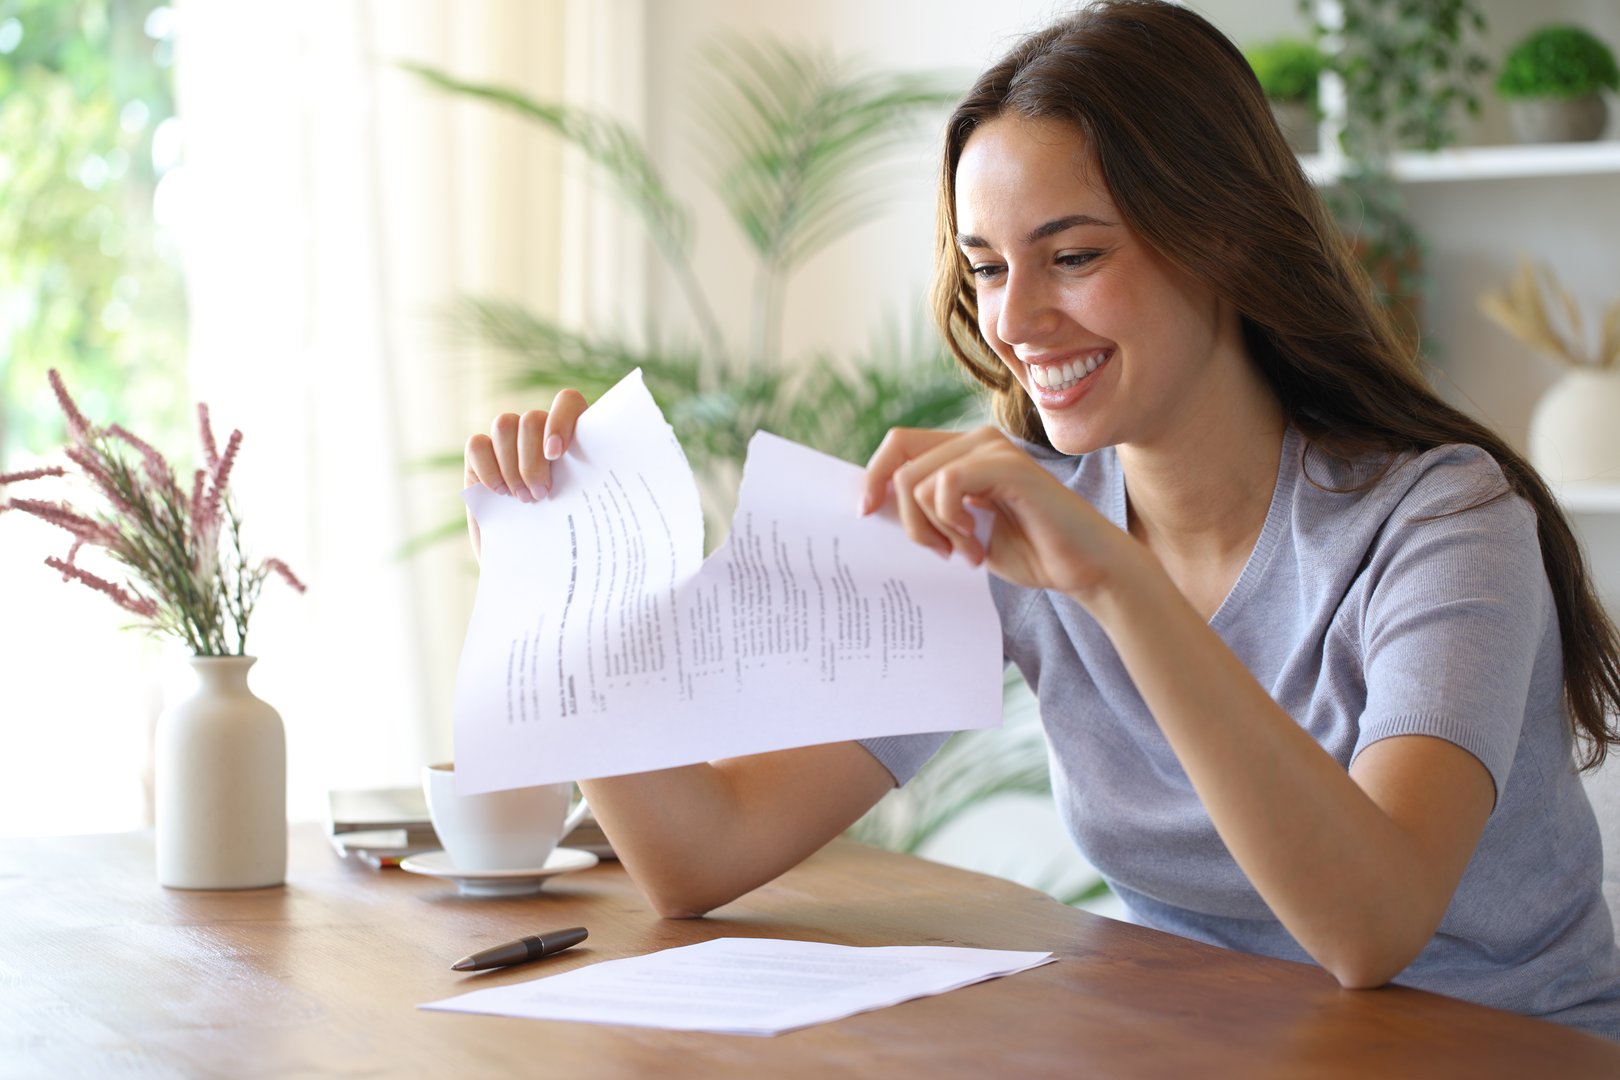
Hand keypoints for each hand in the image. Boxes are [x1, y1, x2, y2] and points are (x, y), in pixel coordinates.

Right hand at [462, 389, 587, 557]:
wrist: (534, 560)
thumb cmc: (568, 535)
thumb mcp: (587, 513)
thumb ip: (593, 492)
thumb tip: (613, 490)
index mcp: (574, 435)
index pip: (567, 402)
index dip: (561, 420)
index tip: (556, 454)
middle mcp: (541, 431)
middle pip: (531, 419)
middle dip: (532, 460)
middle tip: (540, 494)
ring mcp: (510, 442)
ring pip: (504, 425)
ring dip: (512, 465)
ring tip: (522, 498)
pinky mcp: (482, 457)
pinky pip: (477, 444)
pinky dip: (487, 467)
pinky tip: (499, 493)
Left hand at [861, 426, 1128, 598]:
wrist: (1084, 568)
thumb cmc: (1030, 551)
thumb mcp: (961, 533)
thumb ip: (925, 514)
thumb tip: (870, 506)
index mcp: (963, 452)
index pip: (898, 444)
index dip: (872, 477)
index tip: (864, 515)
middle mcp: (976, 441)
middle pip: (900, 461)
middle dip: (905, 518)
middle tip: (939, 551)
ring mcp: (993, 449)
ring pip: (918, 480)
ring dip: (933, 529)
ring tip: (966, 552)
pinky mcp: (1008, 466)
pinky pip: (948, 484)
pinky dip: (950, 521)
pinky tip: (976, 542)